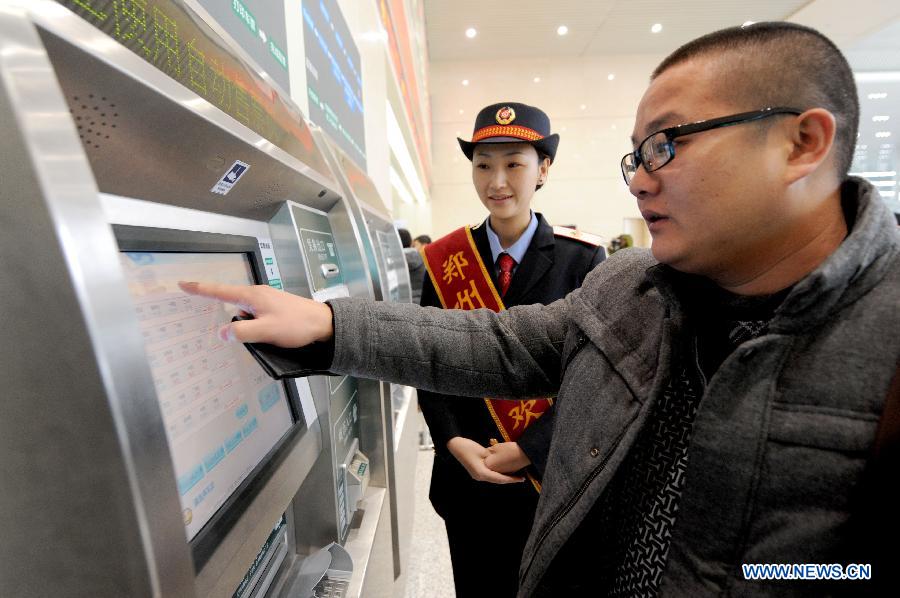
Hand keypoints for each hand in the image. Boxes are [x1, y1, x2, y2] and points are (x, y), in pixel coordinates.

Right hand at [179, 282, 332, 347]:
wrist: (324, 324)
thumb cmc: (296, 325)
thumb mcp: (266, 331)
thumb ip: (242, 332)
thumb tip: (221, 333)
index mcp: (252, 296)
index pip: (219, 291)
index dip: (199, 289)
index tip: (182, 284)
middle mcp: (258, 295)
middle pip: (232, 304)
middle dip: (228, 317)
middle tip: (228, 333)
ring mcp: (267, 301)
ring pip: (245, 313)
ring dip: (246, 326)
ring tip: (261, 340)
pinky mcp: (275, 309)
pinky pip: (256, 317)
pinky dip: (255, 327)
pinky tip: (265, 339)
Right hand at [445, 437, 523, 483]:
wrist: (455, 446)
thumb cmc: (468, 447)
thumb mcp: (483, 452)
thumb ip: (494, 459)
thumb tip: (504, 462)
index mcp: (482, 473)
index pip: (500, 479)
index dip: (511, 479)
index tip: (521, 479)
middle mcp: (480, 477)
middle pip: (498, 480)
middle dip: (510, 479)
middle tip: (521, 477)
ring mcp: (477, 475)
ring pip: (494, 478)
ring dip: (504, 477)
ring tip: (515, 474)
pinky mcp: (477, 471)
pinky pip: (491, 474)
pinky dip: (499, 474)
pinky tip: (505, 470)